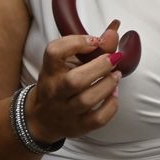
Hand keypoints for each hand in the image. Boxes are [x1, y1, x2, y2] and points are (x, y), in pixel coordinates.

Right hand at [25, 21, 123, 144]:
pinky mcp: (77, 127)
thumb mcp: (66, 63)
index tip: (95, 40)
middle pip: (74, 80)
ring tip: (116, 75)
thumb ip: (90, 48)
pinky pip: (97, 119)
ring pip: (87, 100)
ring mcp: (65, 111)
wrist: (42, 118)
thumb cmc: (58, 84)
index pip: (54, 52)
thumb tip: (114, 32)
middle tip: (114, 58)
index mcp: (49, 71)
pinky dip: (111, 105)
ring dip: (107, 85)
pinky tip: (114, 94)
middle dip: (99, 67)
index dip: (76, 43)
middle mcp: (54, 91)